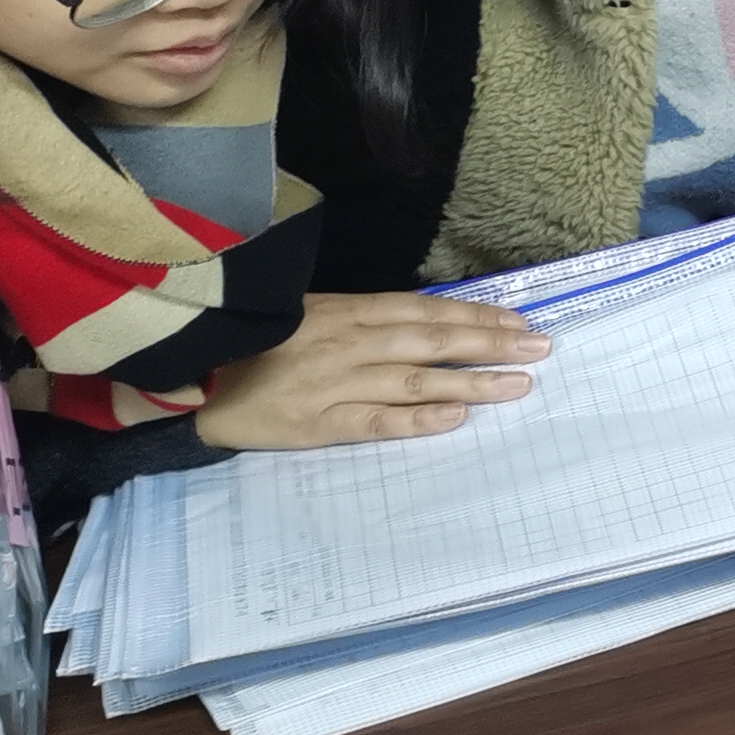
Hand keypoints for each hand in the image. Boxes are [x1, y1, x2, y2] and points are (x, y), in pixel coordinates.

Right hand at [191, 293, 548, 450]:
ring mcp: (337, 384)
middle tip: (540, 349)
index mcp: (349, 312)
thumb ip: (370, 318)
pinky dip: (418, 418)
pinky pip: (377, 421)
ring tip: (517, 385)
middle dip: (491, 344)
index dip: (477, 316)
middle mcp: (350, 343)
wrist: (194, 379)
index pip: (427, 311)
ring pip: (416, 380)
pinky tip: (455, 417)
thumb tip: (436, 318)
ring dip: (471, 382)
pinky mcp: (320, 423)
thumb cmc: (260, 344)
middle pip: (433, 341)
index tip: (520, 320)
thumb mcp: (315, 314)